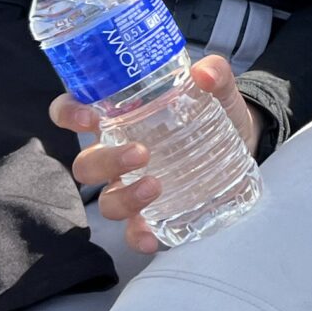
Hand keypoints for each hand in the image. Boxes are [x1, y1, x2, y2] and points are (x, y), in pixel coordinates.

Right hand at [48, 55, 261, 255]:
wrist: (243, 144)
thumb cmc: (212, 111)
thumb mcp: (217, 89)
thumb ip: (214, 74)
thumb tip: (206, 72)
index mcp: (120, 117)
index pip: (72, 113)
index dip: (68, 114)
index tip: (88, 116)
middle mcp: (116, 154)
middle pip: (87, 164)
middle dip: (105, 161)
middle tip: (140, 153)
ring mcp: (132, 186)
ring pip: (106, 200)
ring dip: (124, 198)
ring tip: (156, 186)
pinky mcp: (153, 214)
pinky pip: (133, 231)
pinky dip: (138, 236)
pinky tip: (152, 238)